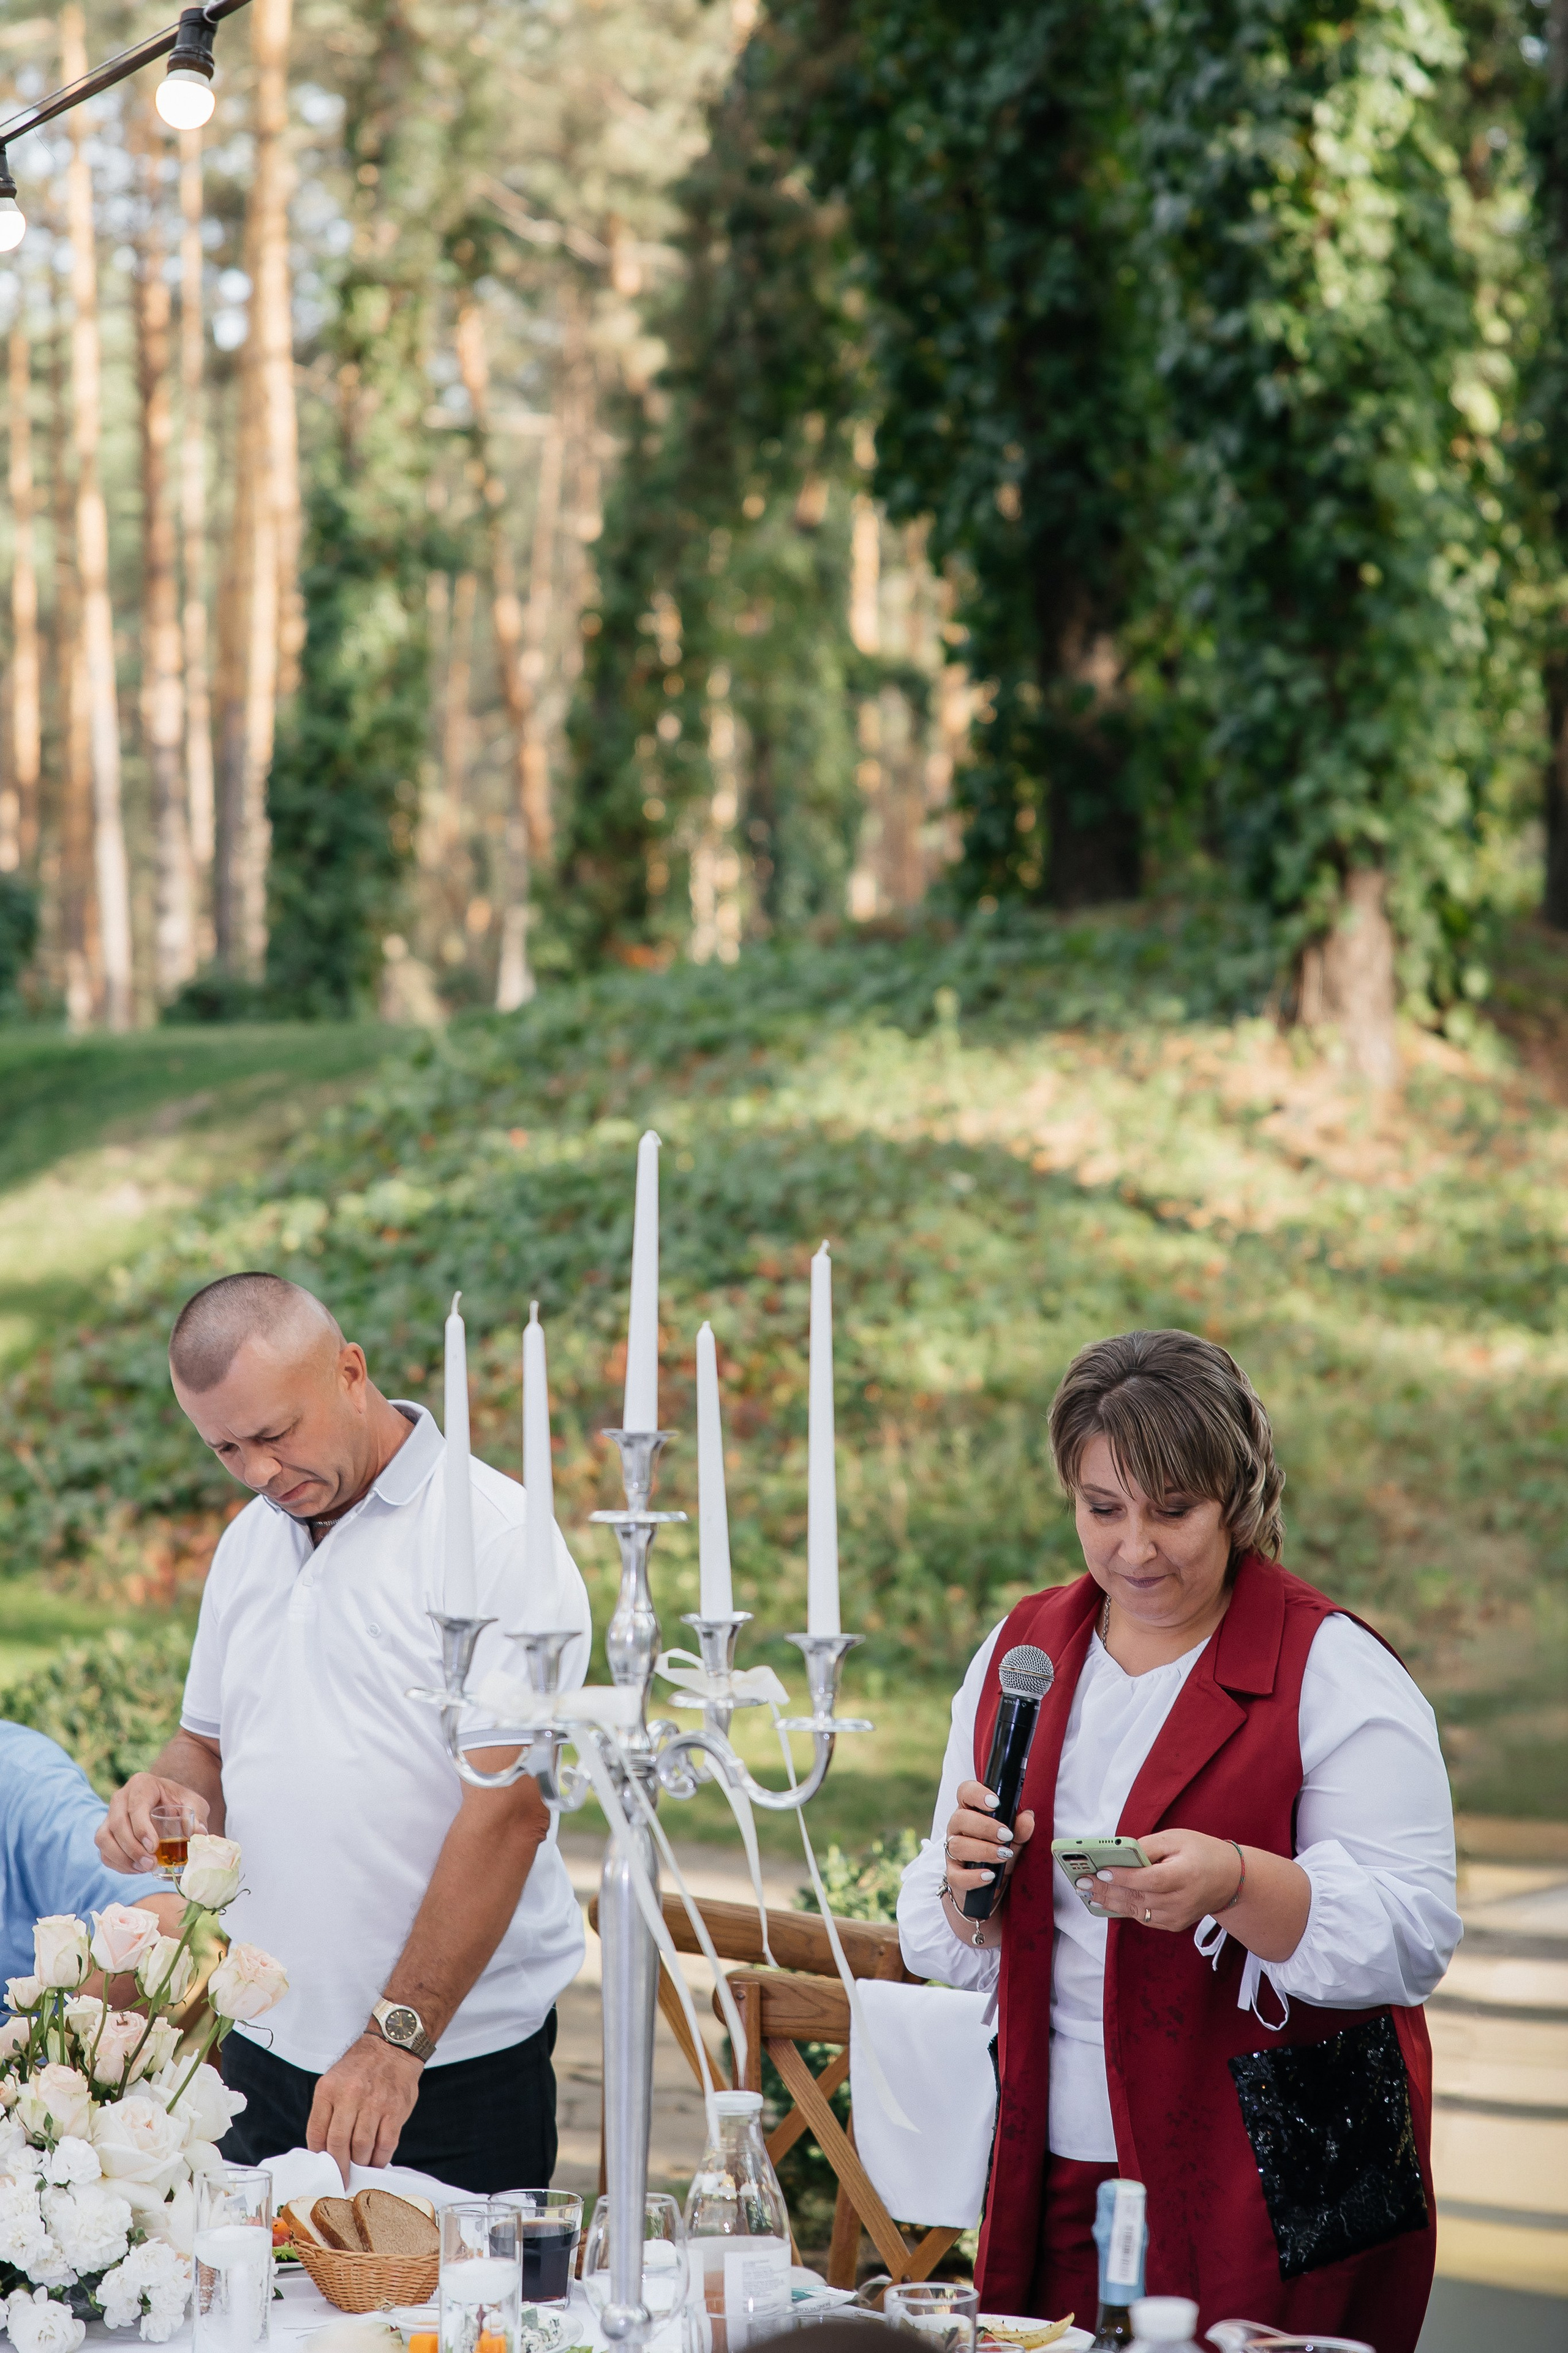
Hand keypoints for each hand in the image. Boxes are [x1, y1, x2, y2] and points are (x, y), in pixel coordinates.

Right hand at [96, 1773, 209, 1874]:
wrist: (167, 1802)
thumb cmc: (180, 1802)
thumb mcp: (194, 1804)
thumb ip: (197, 1816)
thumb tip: (199, 1834)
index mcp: (142, 1784)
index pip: (136, 1807)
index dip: (141, 1829)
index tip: (154, 1847)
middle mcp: (121, 1797)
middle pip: (117, 1824)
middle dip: (132, 1849)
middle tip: (151, 1864)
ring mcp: (109, 1815)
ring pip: (104, 1839)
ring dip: (122, 1858)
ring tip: (144, 1869)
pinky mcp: (106, 1832)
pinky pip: (103, 1851)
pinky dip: (117, 1864)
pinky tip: (136, 1869)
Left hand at [307, 2034, 423, 2183]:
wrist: (392, 2046)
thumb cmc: (360, 2068)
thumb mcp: (333, 2081)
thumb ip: (326, 2112)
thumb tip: (323, 2149)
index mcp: (328, 2089)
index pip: (316, 2132)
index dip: (319, 2156)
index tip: (323, 2167)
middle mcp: (350, 2095)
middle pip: (338, 2144)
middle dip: (339, 2168)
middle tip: (341, 2179)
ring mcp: (374, 2103)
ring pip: (361, 2148)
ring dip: (360, 2164)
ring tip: (360, 2168)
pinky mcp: (395, 2110)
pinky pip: (385, 2145)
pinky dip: (380, 2159)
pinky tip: (376, 2161)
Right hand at [942, 1778, 1035, 1900]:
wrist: (992, 1886)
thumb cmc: (1001, 1856)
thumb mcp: (1014, 1841)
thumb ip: (1020, 1830)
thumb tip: (1027, 1817)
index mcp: (971, 1813)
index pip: (965, 1793)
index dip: (976, 1793)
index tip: (995, 1802)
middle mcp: (958, 1830)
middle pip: (960, 1818)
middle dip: (985, 1826)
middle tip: (1006, 1835)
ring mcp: (953, 1853)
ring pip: (957, 1846)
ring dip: (984, 1850)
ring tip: (1003, 1855)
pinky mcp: (954, 1876)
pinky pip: (957, 1876)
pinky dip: (974, 1876)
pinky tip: (990, 1875)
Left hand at [1088, 1828, 1245, 1931]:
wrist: (1230, 1880)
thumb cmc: (1202, 1852)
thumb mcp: (1177, 1838)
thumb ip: (1148, 1847)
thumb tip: (1119, 1854)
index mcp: (1185, 1876)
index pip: (1150, 1880)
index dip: (1125, 1877)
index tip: (1102, 1870)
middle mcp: (1182, 1901)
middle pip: (1139, 1898)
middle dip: (1107, 1890)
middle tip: (1082, 1883)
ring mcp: (1178, 1917)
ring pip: (1138, 1911)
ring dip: (1110, 1902)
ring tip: (1087, 1892)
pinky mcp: (1174, 1925)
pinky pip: (1144, 1917)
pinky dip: (1125, 1909)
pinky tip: (1107, 1901)